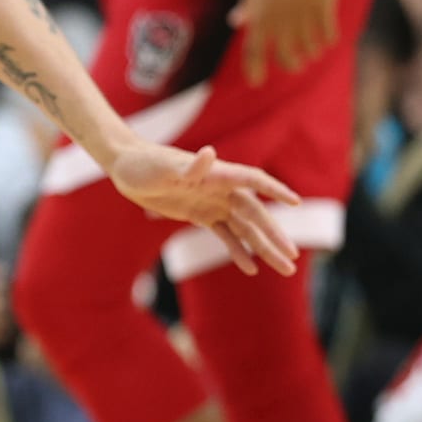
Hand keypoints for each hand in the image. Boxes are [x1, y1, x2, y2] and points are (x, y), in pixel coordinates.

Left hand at [107, 141, 302, 274]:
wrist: (127, 169)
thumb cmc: (145, 165)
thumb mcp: (164, 168)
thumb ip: (190, 166)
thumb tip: (210, 153)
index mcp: (217, 174)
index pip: (253, 180)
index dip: (274, 190)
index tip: (295, 202)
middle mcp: (221, 189)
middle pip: (255, 214)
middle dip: (274, 235)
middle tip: (293, 256)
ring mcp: (213, 203)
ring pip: (245, 228)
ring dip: (264, 247)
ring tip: (285, 268)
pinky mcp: (201, 215)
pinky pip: (225, 235)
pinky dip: (238, 251)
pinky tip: (251, 268)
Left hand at [232, 0, 338, 85]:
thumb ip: (249, 5)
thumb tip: (237, 22)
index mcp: (258, 14)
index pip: (254, 50)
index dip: (254, 69)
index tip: (255, 82)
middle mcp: (279, 18)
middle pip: (285, 55)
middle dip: (290, 64)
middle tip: (296, 66)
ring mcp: (302, 12)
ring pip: (308, 47)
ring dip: (310, 53)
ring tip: (313, 54)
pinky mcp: (323, 5)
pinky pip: (327, 32)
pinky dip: (327, 40)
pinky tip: (328, 41)